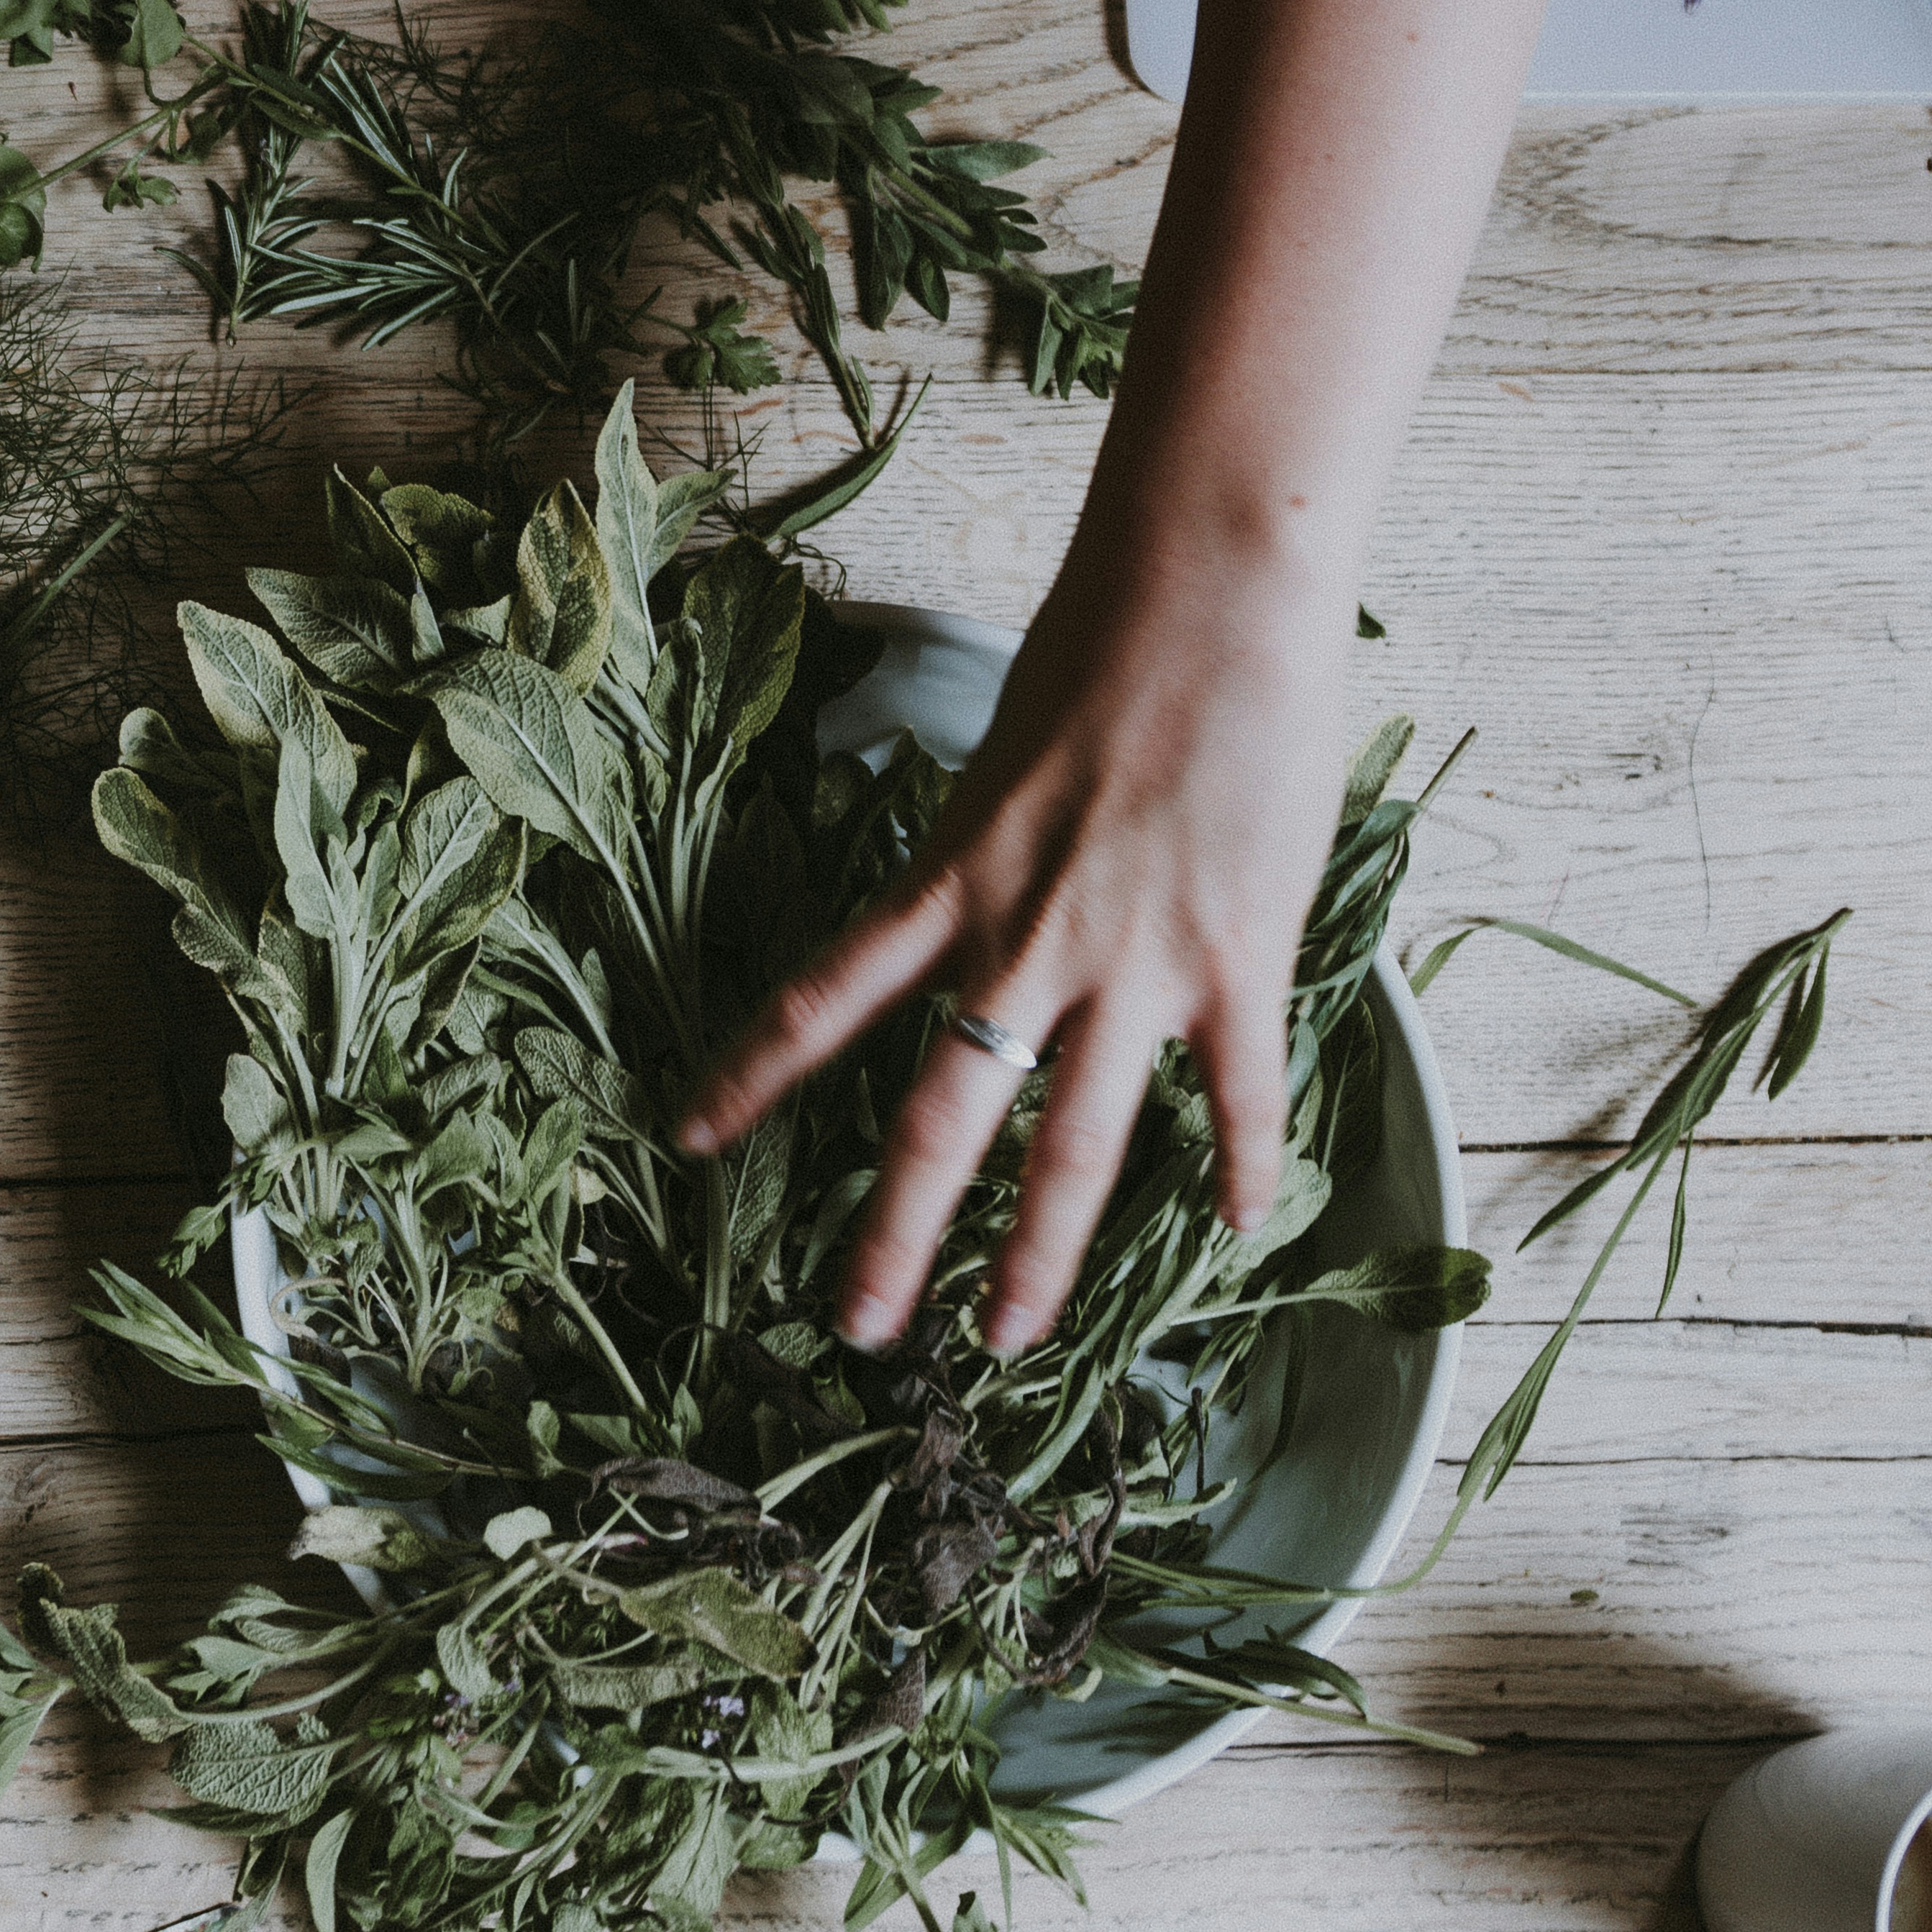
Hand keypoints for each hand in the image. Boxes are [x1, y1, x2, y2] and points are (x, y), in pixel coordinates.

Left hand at [673, 547, 1350, 1356]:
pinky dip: (1244, 1168)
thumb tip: (987, 900)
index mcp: (951, 881)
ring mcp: (1131, 960)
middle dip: (893, 1235)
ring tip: (1010, 1338)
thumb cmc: (1104, 648)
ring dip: (1040, 1254)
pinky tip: (1239, 1232)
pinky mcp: (1234, 958)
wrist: (1211, 593)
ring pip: (1074, 1143)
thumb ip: (987, 850)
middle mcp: (1025, 939)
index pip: (823, 997)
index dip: (750, 1076)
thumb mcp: (1002, 759)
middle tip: (859, 1333)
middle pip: (942, 1116)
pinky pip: (1237, 1093)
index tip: (687, 1141)